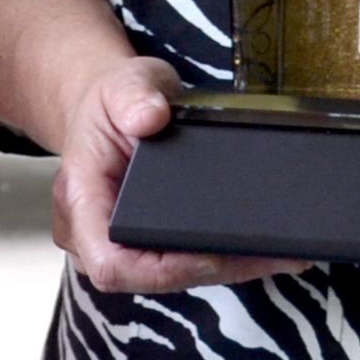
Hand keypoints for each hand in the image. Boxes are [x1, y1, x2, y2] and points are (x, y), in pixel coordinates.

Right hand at [53, 57, 308, 295]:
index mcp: (80, 199)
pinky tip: (261, 250)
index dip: (159, 271)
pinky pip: (182, 263)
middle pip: (151, 278)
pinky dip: (221, 258)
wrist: (111, 110)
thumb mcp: (123, 82)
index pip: (109, 263)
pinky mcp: (147, 245)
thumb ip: (133, 94)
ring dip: (226, 268)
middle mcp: (94, 233)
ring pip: (174, 276)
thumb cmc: (111, 103)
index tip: (207, 254)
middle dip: (212, 269)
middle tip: (267, 254)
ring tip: (279, 254)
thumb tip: (150, 116)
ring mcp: (120, 244)